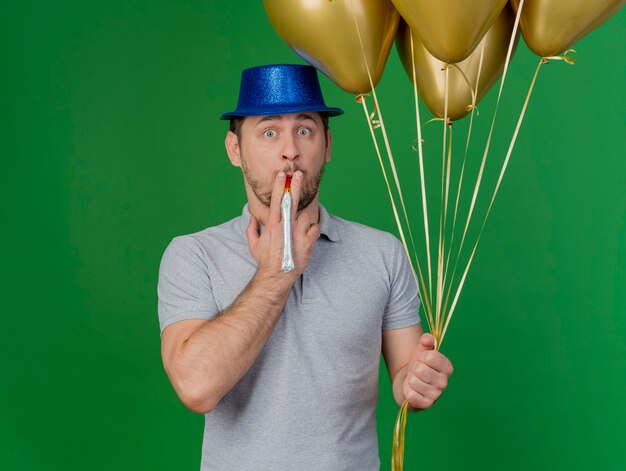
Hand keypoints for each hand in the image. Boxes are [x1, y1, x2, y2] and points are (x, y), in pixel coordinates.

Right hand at [246, 171, 319, 288]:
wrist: (277, 276)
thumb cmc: (265, 260)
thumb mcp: (253, 244)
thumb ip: (251, 228)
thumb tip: (252, 216)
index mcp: (272, 224)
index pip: (277, 200)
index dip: (280, 186)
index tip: (282, 175)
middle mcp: (285, 226)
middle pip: (293, 201)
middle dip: (295, 186)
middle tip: (298, 175)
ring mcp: (298, 234)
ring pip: (305, 216)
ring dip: (303, 220)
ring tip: (297, 230)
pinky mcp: (308, 242)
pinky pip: (315, 228)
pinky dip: (312, 230)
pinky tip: (306, 236)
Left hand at [403, 333, 453, 410]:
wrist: (411, 383)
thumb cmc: (420, 365)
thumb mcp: (422, 350)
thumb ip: (426, 341)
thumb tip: (427, 338)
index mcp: (447, 367)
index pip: (430, 356)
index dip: (422, 356)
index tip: (424, 360)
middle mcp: (444, 382)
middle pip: (419, 369)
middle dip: (414, 368)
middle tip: (418, 372)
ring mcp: (436, 395)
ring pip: (413, 381)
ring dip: (411, 380)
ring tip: (415, 380)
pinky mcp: (426, 405)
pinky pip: (411, 394)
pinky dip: (408, 391)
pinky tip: (414, 391)